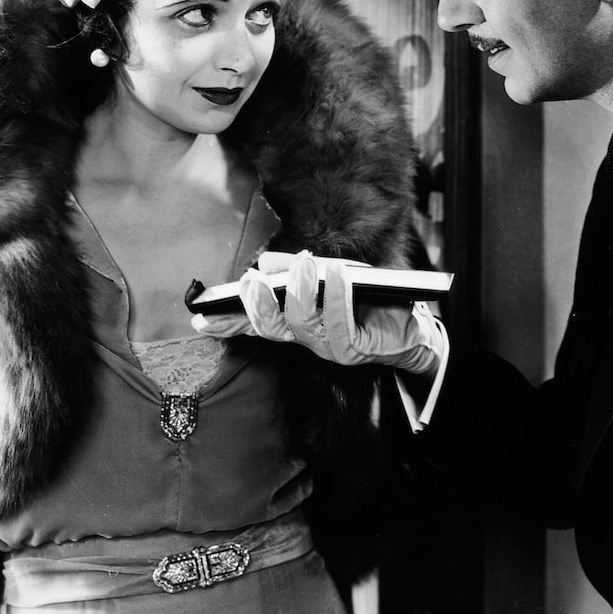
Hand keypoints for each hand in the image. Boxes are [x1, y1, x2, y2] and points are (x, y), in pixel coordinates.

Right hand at [193, 251, 444, 375]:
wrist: (412, 328)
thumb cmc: (369, 301)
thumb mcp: (331, 278)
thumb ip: (297, 273)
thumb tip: (268, 263)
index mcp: (297, 325)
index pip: (255, 326)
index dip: (227, 323)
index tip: (200, 318)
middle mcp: (308, 340)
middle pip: (272, 329)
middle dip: (258, 305)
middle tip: (250, 281)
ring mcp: (330, 347)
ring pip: (302, 326)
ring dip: (300, 293)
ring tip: (302, 264)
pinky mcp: (355, 350)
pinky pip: (340, 324)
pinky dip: (335, 297)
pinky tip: (335, 274)